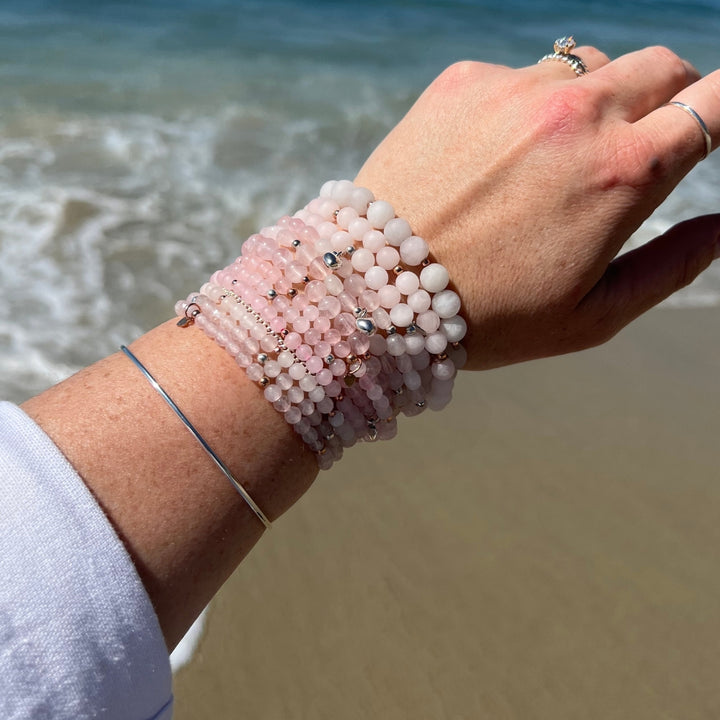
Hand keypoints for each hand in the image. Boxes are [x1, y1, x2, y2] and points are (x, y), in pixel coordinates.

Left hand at [355, 46, 719, 368]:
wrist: (378, 291)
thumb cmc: (486, 317)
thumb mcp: (590, 316)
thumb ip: (671, 267)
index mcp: (622, 172)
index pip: (715, 102)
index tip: (708, 126)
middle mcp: (574, 114)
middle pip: (660, 65)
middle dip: (667, 97)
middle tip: (642, 139)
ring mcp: (513, 90)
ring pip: (587, 68)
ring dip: (590, 102)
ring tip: (552, 161)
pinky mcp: (460, 83)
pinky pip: (518, 75)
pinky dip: (523, 106)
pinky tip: (492, 158)